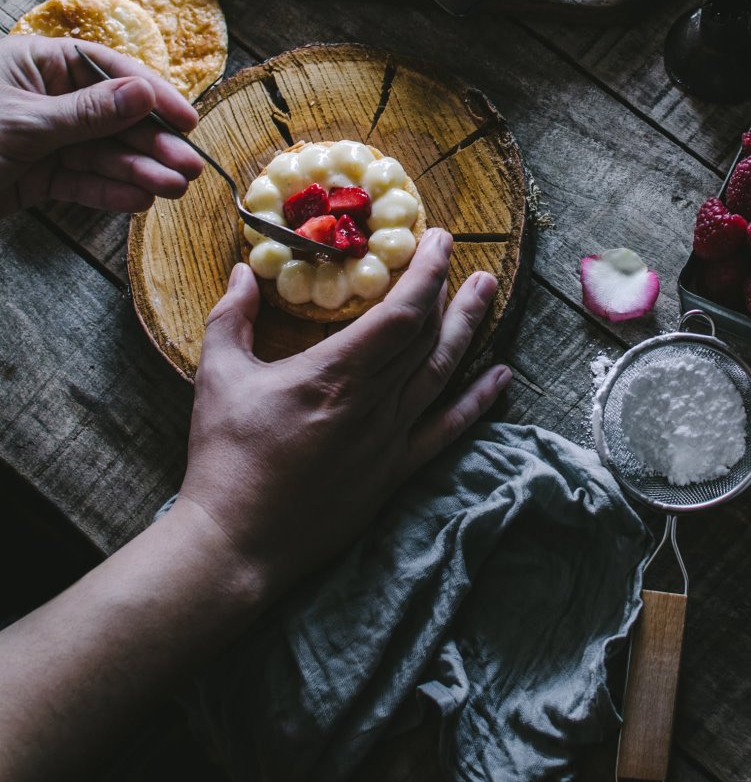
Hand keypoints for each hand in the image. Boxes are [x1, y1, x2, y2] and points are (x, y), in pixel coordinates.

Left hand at [0, 34, 202, 215]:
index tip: (187, 119)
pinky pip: (81, 182)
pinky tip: (140, 199)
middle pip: (112, 118)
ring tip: (175, 188)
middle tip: (190, 165)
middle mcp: (47, 98)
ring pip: (102, 154)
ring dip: (139, 171)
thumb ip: (87, 112)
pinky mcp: (39, 177)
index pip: (107, 70)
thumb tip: (145, 93)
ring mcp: (45, 139)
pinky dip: (109, 192)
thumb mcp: (25, 121)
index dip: (151, 95)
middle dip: (153, 143)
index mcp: (39, 64)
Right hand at [178, 229, 510, 596]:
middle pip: (427, 335)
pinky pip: (447, 430)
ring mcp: (389, 440)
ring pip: (442, 373)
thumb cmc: (224, 457)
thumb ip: (231, 317)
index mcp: (336, 372)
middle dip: (449, 289)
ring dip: (468, 329)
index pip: (401, 311)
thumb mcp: (218, 376)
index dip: (426, 272)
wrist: (236, 542)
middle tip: (463, 254)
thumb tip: (241, 271)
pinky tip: (501, 377)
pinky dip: (477, 402)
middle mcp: (374, 403)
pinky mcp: (393, 472)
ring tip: (489, 292)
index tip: (437, 239)